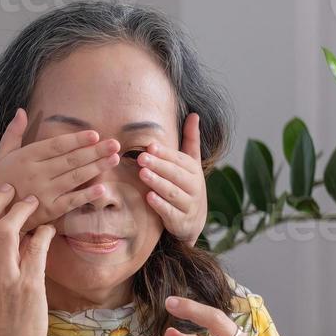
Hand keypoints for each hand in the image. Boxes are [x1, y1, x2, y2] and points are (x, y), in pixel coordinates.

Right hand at [0, 109, 122, 229]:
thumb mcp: (1, 155)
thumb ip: (13, 132)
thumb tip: (22, 110)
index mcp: (26, 157)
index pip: (56, 145)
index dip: (77, 140)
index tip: (95, 134)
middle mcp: (36, 173)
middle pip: (70, 160)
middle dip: (95, 151)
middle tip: (115, 144)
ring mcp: (43, 193)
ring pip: (74, 178)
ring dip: (96, 168)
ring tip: (114, 160)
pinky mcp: (48, 211)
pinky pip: (71, 202)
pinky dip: (86, 196)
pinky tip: (102, 188)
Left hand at [136, 112, 206, 245]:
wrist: (193, 221)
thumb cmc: (186, 186)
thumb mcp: (190, 164)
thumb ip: (191, 140)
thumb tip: (194, 114)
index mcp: (194, 170)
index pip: (180, 160)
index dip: (165, 153)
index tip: (150, 146)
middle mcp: (194, 187)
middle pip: (176, 174)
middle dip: (159, 166)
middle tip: (141, 158)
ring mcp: (189, 205)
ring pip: (173, 193)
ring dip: (158, 183)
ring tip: (142, 174)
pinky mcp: (181, 221)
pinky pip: (170, 212)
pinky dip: (160, 205)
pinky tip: (148, 197)